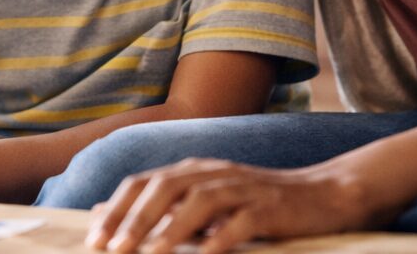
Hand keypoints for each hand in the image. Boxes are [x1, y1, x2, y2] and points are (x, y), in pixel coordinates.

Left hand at [87, 159, 379, 253]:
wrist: (322, 194)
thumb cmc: (256, 203)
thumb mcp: (204, 200)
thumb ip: (160, 207)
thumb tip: (101, 212)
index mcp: (192, 170)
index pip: (142, 182)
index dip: (115, 208)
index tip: (94, 239)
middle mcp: (211, 172)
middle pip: (163, 188)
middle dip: (133, 220)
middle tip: (112, 249)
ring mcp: (240, 187)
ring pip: (197, 202)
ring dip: (168, 229)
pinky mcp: (268, 207)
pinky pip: (239, 223)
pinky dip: (219, 239)